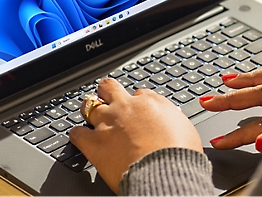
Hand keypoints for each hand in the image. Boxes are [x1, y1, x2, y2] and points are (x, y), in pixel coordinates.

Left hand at [69, 78, 202, 193]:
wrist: (167, 172)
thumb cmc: (180, 155)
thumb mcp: (185, 130)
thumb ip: (171, 122)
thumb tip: (169, 124)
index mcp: (151, 103)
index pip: (139, 94)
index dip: (137, 103)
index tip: (137, 112)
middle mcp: (127, 107)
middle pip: (110, 88)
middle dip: (108, 93)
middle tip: (108, 100)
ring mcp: (108, 123)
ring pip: (90, 106)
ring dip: (90, 110)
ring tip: (90, 116)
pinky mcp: (94, 143)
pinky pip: (77, 133)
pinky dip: (78, 135)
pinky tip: (81, 139)